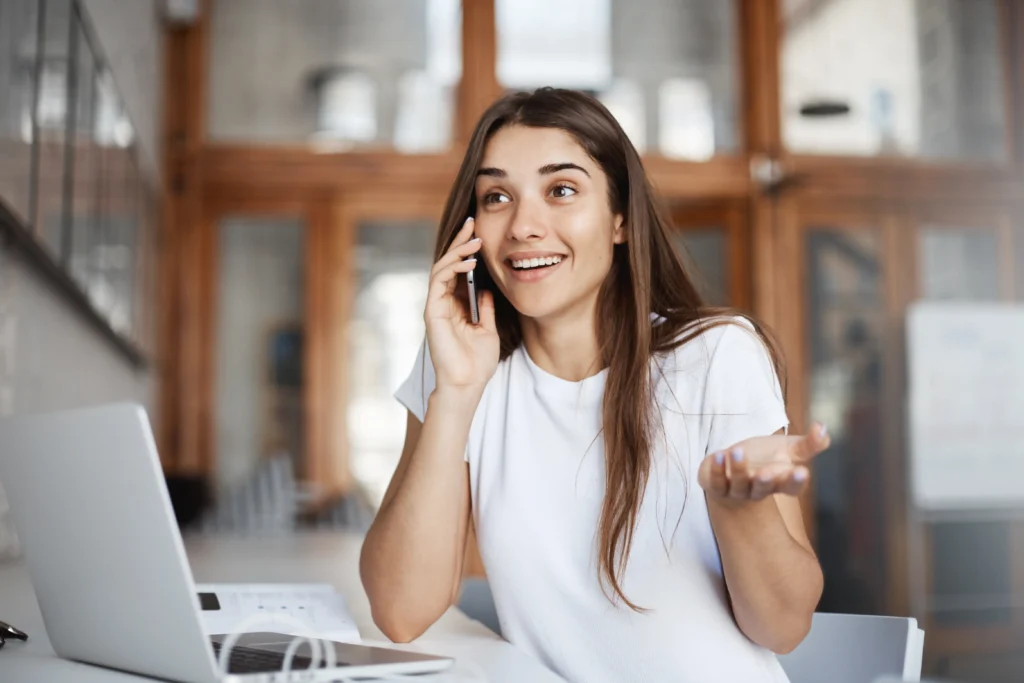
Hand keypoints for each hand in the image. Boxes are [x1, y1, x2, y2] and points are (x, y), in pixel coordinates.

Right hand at [425, 217, 499, 392]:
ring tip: (474, 239)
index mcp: (456, 305)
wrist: (467, 383)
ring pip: (441, 267)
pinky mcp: (432, 311)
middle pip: (448, 263)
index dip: (466, 250)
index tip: (479, 232)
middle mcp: (443, 302)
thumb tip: (486, 287)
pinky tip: (468, 261)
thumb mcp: (488, 328)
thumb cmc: (477, 362)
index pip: (458, 270)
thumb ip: (485, 307)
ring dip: (457, 250)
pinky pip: (438, 281)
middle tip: (472, 222)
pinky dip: (452, 267)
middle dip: (459, 241)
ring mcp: (436, 305)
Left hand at [698, 423, 830, 505]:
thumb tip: (823, 427)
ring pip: (740, 484)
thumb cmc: (766, 459)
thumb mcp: (789, 449)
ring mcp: (738, 490)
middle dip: (766, 481)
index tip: (802, 471)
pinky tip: (719, 456)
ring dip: (739, 469)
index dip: (796, 481)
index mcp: (780, 482)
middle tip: (768, 471)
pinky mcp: (718, 487)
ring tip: (738, 451)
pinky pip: (717, 482)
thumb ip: (810, 443)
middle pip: (765, 489)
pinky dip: (717, 470)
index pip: (792, 487)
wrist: (734, 470)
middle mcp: (760, 489)